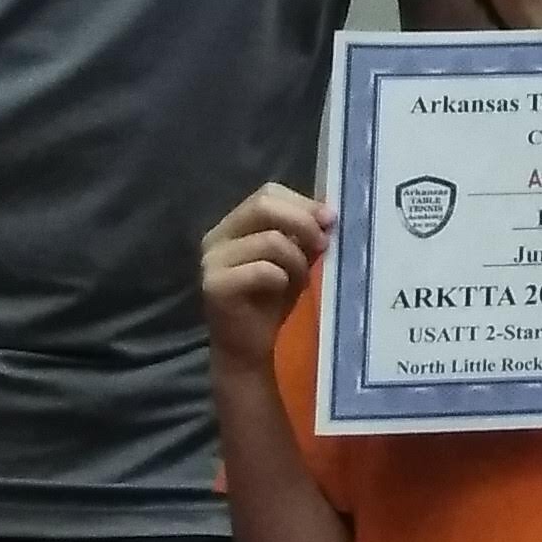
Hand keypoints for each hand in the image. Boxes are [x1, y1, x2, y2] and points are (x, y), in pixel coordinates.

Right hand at [200, 183, 332, 375]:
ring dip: (296, 259)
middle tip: (323, 244)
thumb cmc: (271, 301)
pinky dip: (282, 278)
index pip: (268, 193)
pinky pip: (262, 269)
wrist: (247, 348)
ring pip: (269, 240)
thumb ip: (304, 236)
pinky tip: (283, 290)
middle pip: (263, 205)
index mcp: (234, 224)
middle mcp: (216, 236)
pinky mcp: (215, 285)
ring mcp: (212, 260)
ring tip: (301, 279)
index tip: (330, 219)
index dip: (302, 202)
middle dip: (302, 222)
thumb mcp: (294, 261)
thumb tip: (327, 215)